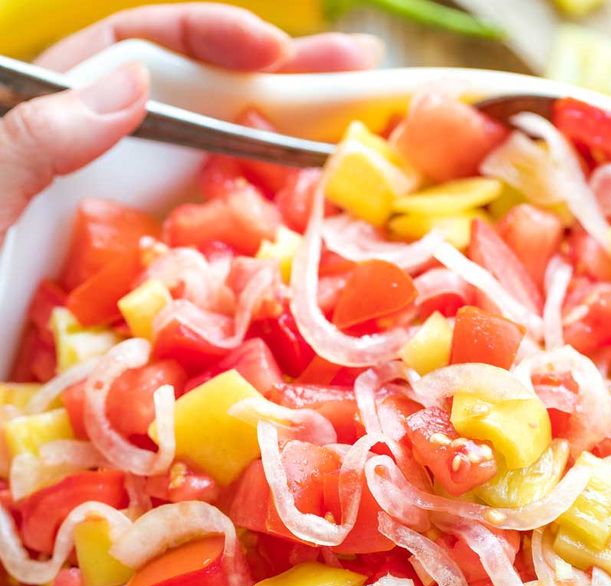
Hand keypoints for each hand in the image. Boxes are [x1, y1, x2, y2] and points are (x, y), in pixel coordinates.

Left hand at [0, 2, 380, 239]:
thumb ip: (35, 140)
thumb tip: (134, 82)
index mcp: (39, 132)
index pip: (128, 58)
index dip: (205, 39)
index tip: (272, 52)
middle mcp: (83, 178)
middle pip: (186, 113)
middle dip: (271, 86)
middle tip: (359, 74)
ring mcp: (109, 243)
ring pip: (199, 187)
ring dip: (272, 166)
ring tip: (345, 149)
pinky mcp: (127, 304)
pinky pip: (197, 266)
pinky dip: (245, 251)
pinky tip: (291, 241)